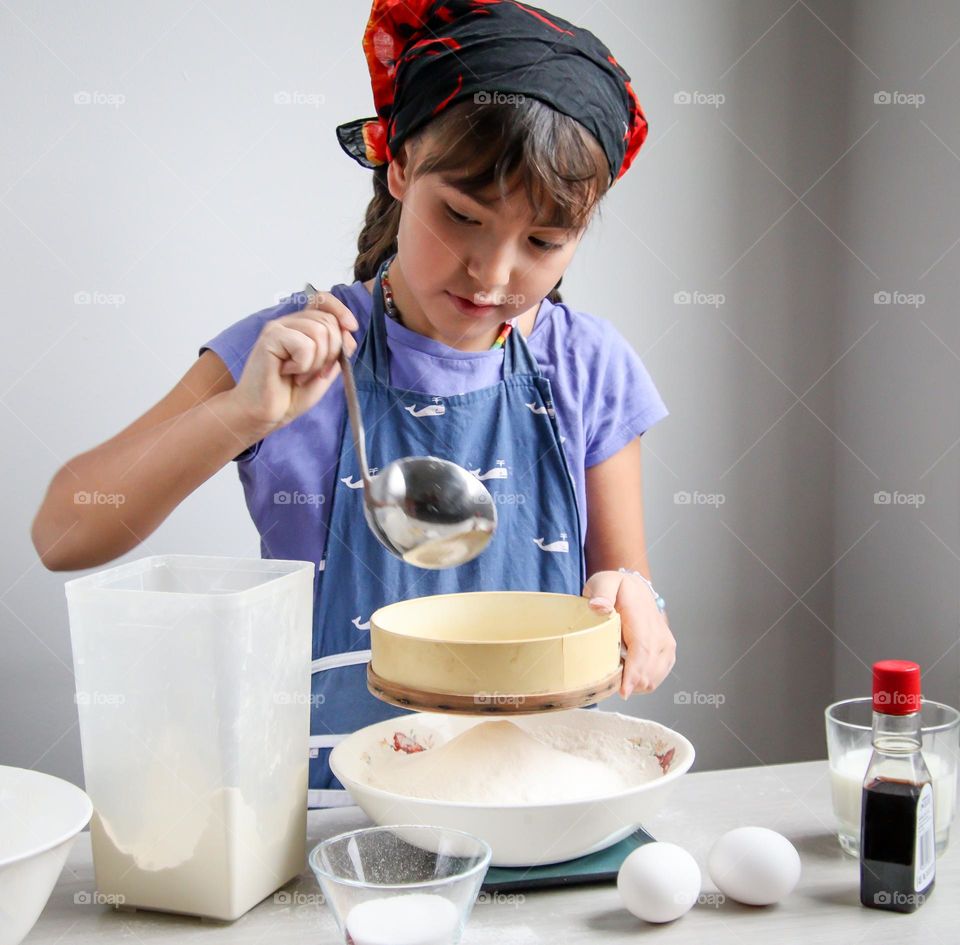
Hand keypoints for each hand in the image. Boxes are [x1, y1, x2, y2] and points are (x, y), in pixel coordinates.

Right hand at [230, 289, 358, 434]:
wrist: (265, 413)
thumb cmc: (290, 394)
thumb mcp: (324, 371)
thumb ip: (338, 351)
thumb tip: (349, 331)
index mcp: (302, 327)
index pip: (323, 300)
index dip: (340, 310)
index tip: (351, 327)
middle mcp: (289, 323)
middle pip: (328, 321)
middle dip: (332, 352)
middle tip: (314, 372)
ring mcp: (278, 328)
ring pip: (319, 332)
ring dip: (316, 362)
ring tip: (299, 375)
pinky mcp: (270, 337)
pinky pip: (304, 345)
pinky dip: (303, 365)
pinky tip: (287, 373)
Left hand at [583, 570, 674, 698]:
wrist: (637, 589)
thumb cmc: (617, 588)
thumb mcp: (604, 583)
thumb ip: (602, 593)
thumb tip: (598, 606)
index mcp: (643, 619)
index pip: (643, 650)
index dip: (634, 674)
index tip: (624, 691)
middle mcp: (660, 635)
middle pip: (648, 671)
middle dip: (628, 685)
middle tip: (605, 686)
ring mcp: (667, 646)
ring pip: (653, 680)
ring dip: (633, 686)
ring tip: (613, 679)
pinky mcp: (668, 655)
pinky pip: (655, 679)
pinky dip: (640, 684)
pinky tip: (625, 677)